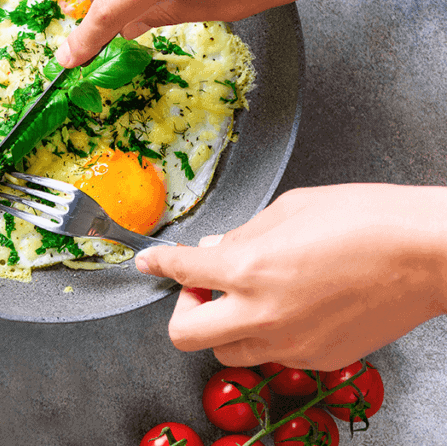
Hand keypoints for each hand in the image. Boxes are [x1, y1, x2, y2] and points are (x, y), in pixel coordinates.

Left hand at [135, 184, 446, 369]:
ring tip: (247, 297)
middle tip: (204, 287)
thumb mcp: (288, 209)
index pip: (181, 270)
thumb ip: (242, 234)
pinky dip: (266, 334)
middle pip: (185, 335)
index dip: (158, 264)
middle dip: (184, 309)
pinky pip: (273, 354)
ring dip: (224, 325)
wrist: (426, 254)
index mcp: (247, 269)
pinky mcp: (319, 358)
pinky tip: (287, 306)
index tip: (149, 263)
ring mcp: (290, 343)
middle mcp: (261, 314)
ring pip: (228, 351)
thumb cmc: (364, 219)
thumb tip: (215, 248)